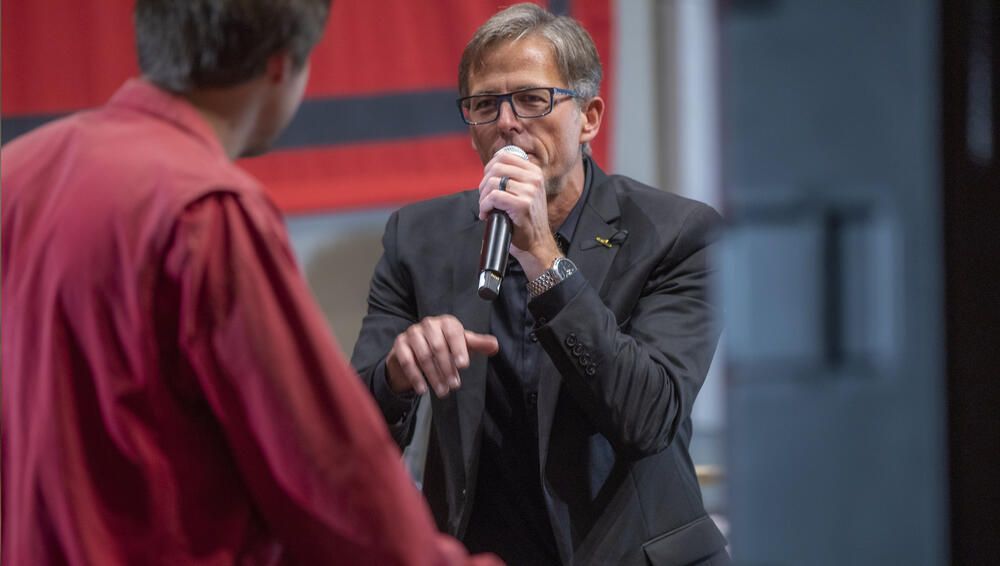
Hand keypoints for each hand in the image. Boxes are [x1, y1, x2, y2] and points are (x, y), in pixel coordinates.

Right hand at [385, 315, 498, 396]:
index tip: (463, 366)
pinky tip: (423, 389)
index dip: (459, 349)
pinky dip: (416, 377)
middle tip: (454, 386)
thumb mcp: (462, 345)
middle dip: (447, 368)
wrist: (416, 350)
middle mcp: (428, 324)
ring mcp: (412, 333)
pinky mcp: (400, 344)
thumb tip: (495, 345)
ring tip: (442, 391)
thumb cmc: (445, 346)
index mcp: (446, 322)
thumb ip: (478, 344)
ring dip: (433, 376)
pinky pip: (407, 361)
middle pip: (438, 346)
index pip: (453, 333)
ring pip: (423, 355)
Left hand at [477, 150, 560, 277]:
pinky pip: (494, 197)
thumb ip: (513, 177)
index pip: (505, 155)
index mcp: (534, 172)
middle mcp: (534, 178)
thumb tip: (491, 168)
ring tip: (486, 207)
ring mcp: (529, 191)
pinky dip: (485, 206)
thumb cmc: (526, 218)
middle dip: (484, 183)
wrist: (536, 242)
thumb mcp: (525, 191)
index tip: (488, 182)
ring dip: (483, 196)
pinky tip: (487, 214)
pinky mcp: (522, 204)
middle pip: (496, 167)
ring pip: (493, 182)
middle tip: (485, 198)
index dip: (490, 167)